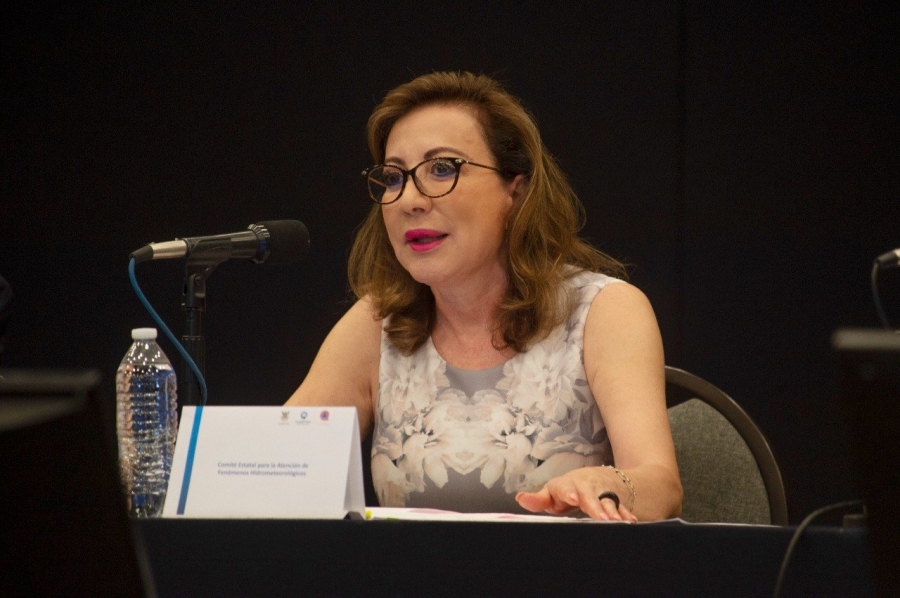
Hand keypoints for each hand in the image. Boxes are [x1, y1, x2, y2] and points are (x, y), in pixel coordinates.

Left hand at [515, 466, 637, 521]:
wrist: (598, 478)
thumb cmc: (570, 489)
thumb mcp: (553, 492)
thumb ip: (538, 499)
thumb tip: (520, 498)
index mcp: (568, 485)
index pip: (567, 487)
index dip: (570, 492)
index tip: (573, 498)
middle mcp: (586, 487)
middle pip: (591, 495)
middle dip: (595, 505)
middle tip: (600, 517)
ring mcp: (602, 493)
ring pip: (608, 502)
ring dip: (612, 511)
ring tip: (615, 522)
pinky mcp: (616, 500)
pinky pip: (622, 507)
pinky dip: (626, 514)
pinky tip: (630, 522)